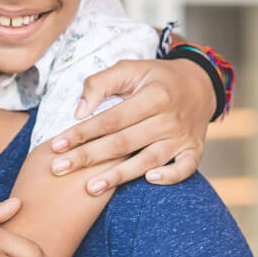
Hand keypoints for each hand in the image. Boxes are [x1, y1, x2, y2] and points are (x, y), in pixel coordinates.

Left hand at [49, 58, 211, 192]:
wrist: (200, 84)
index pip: (110, 119)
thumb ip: (101, 83)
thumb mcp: (130, 68)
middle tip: (59, 169)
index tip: (56, 145)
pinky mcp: (194, 150)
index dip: (82, 133)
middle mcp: (168, 119)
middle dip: (88, 157)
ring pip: (147, 159)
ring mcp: (182, 137)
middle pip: (123, 143)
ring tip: (90, 188)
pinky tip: (148, 180)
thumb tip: (79, 111)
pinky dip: (170, 176)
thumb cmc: (155, 78)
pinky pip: (185, 168)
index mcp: (153, 96)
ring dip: (118, 176)